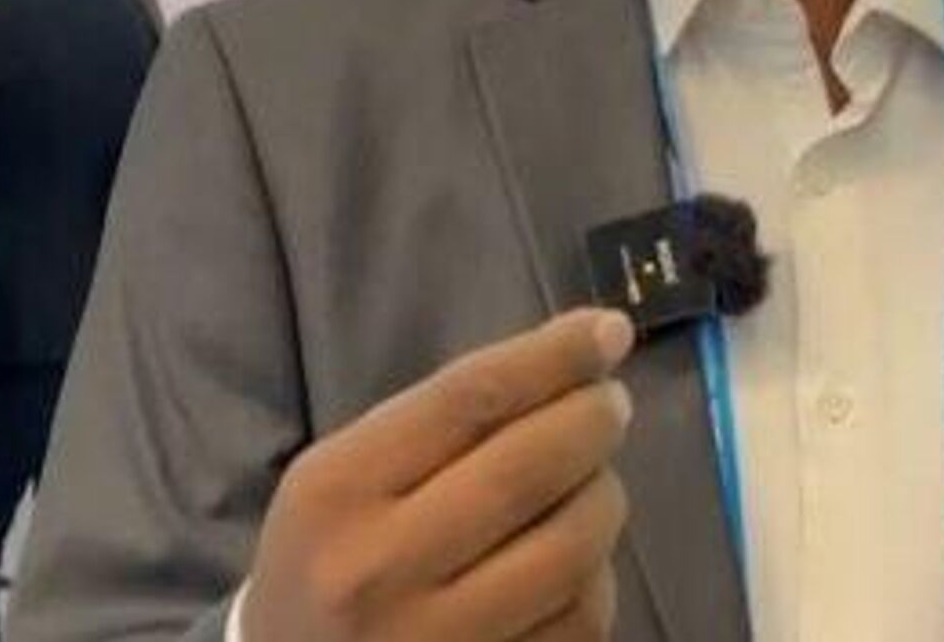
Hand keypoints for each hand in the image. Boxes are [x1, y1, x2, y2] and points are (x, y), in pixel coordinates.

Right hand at [243, 309, 635, 641]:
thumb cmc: (332, 553)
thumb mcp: (348, 473)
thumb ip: (446, 419)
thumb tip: (576, 355)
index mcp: (338, 490)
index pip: (470, 398)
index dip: (554, 356)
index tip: (608, 330)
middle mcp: (378, 569)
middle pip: (526, 469)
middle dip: (592, 421)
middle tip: (611, 403)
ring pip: (568, 548)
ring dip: (603, 497)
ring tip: (594, 479)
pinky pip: (579, 619)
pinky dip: (598, 574)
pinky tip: (581, 556)